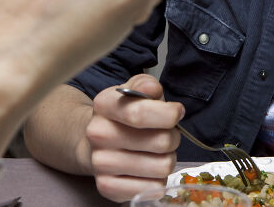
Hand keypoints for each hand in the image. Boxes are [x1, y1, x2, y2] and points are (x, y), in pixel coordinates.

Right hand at [87, 75, 183, 200]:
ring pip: (162, 166)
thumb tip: (152, 89)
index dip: (169, 114)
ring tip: (156, 152)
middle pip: (161, 142)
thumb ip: (145, 85)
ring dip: (168, 159)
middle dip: (172, 137)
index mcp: (104, 105)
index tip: (177, 112)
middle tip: (165, 135)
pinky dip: (159, 180)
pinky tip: (148, 170)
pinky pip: (154, 188)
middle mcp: (98, 134)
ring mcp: (100, 163)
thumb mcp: (134, 90)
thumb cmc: (124, 115)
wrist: (96, 143)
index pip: (140, 114)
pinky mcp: (107, 187)